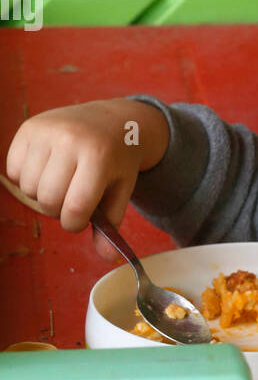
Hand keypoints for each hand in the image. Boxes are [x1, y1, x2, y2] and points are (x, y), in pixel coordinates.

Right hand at [5, 98, 168, 261]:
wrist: (113, 120)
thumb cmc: (117, 162)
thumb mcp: (121, 191)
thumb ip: (111, 226)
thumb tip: (107, 258)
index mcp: (99, 156)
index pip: (74, 208)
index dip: (75, 223)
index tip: (82, 218)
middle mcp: (70, 139)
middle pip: (47, 200)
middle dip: (58, 210)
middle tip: (72, 198)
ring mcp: (47, 130)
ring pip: (27, 188)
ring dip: (42, 194)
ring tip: (61, 182)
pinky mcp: (28, 127)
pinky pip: (13, 170)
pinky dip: (26, 177)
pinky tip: (47, 168)